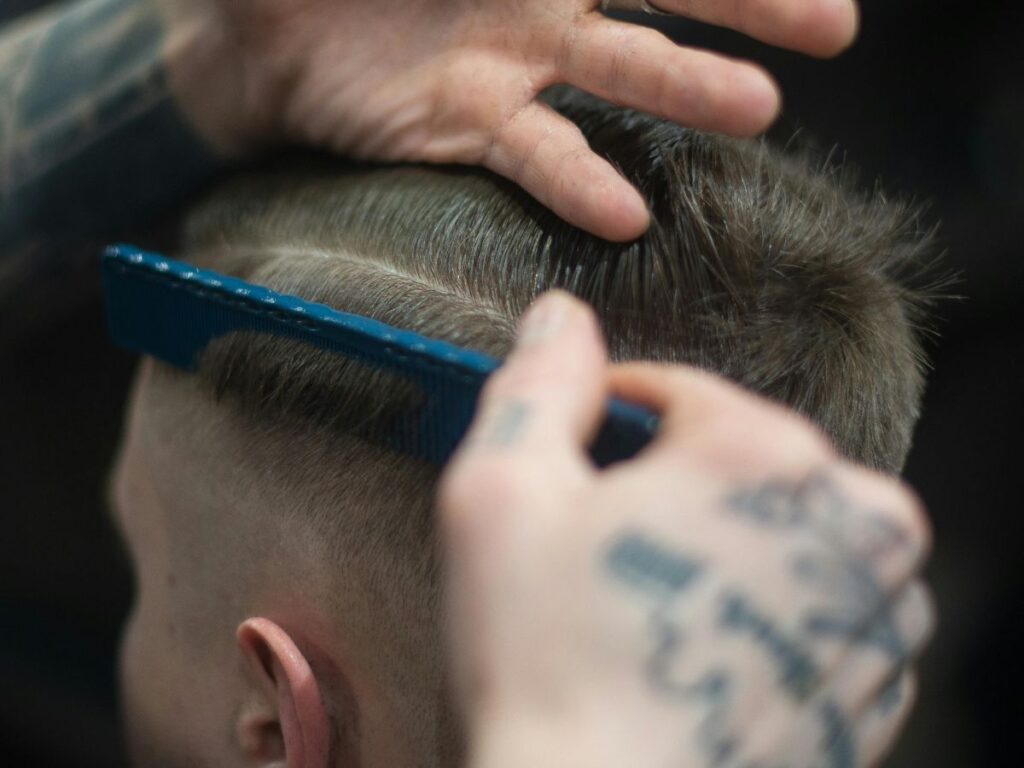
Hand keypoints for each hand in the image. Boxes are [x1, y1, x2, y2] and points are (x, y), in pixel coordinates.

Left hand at [165, 0, 857, 240]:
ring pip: (619, 73)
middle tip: (834, 30)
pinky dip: (579, 183)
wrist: (264, 28)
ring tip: (760, 112)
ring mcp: (516, 65)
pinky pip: (536, 155)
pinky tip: (626, 216)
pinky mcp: (472, 128)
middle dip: (751, 2)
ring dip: (688, 89)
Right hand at [439, 291, 933, 767]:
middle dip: (672, 485)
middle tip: (602, 555)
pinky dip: (763, 606)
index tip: (573, 469)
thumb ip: (537, 386)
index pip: (682, 390)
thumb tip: (561, 315)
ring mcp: (874, 615)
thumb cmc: (546, 664)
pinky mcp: (873, 686)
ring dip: (724, 544)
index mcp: (768, 457)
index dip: (610, 421)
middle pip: (743, 457)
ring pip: (786, 528)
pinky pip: (819, 604)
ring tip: (650, 607)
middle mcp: (852, 526)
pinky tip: (695, 648)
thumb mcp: (502, 496)